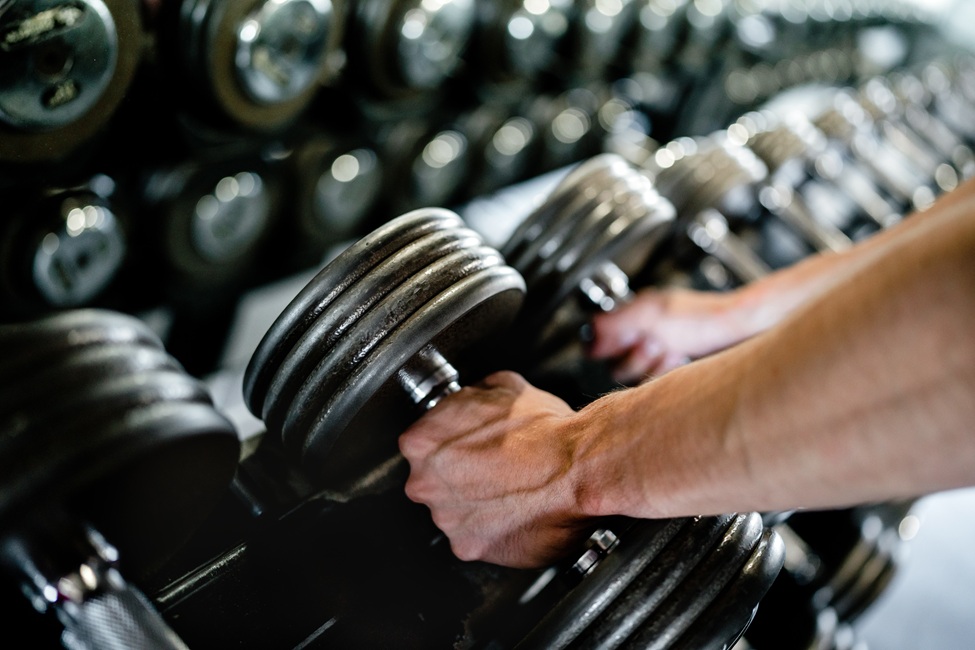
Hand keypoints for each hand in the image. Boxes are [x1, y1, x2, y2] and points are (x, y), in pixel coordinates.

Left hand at [399, 371, 592, 567]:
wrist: (578, 467)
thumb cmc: (544, 429)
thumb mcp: (501, 387)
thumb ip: (470, 399)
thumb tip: (473, 403)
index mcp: (422, 441)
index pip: (421, 443)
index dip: (450, 442)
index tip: (468, 446)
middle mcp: (425, 483)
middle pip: (432, 481)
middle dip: (459, 476)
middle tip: (492, 468)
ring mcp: (446, 518)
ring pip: (452, 511)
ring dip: (475, 504)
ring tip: (509, 490)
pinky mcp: (470, 547)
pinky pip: (475, 538)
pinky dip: (493, 530)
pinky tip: (514, 512)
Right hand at [588, 287, 749, 383]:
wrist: (741, 331)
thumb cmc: (704, 318)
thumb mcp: (653, 314)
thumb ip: (617, 322)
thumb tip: (590, 329)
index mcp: (634, 314)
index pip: (598, 338)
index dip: (606, 346)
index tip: (622, 344)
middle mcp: (643, 332)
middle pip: (614, 363)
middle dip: (635, 356)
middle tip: (654, 343)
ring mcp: (658, 350)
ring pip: (634, 375)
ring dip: (651, 364)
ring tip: (669, 350)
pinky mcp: (671, 366)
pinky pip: (653, 381)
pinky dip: (665, 372)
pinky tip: (679, 360)